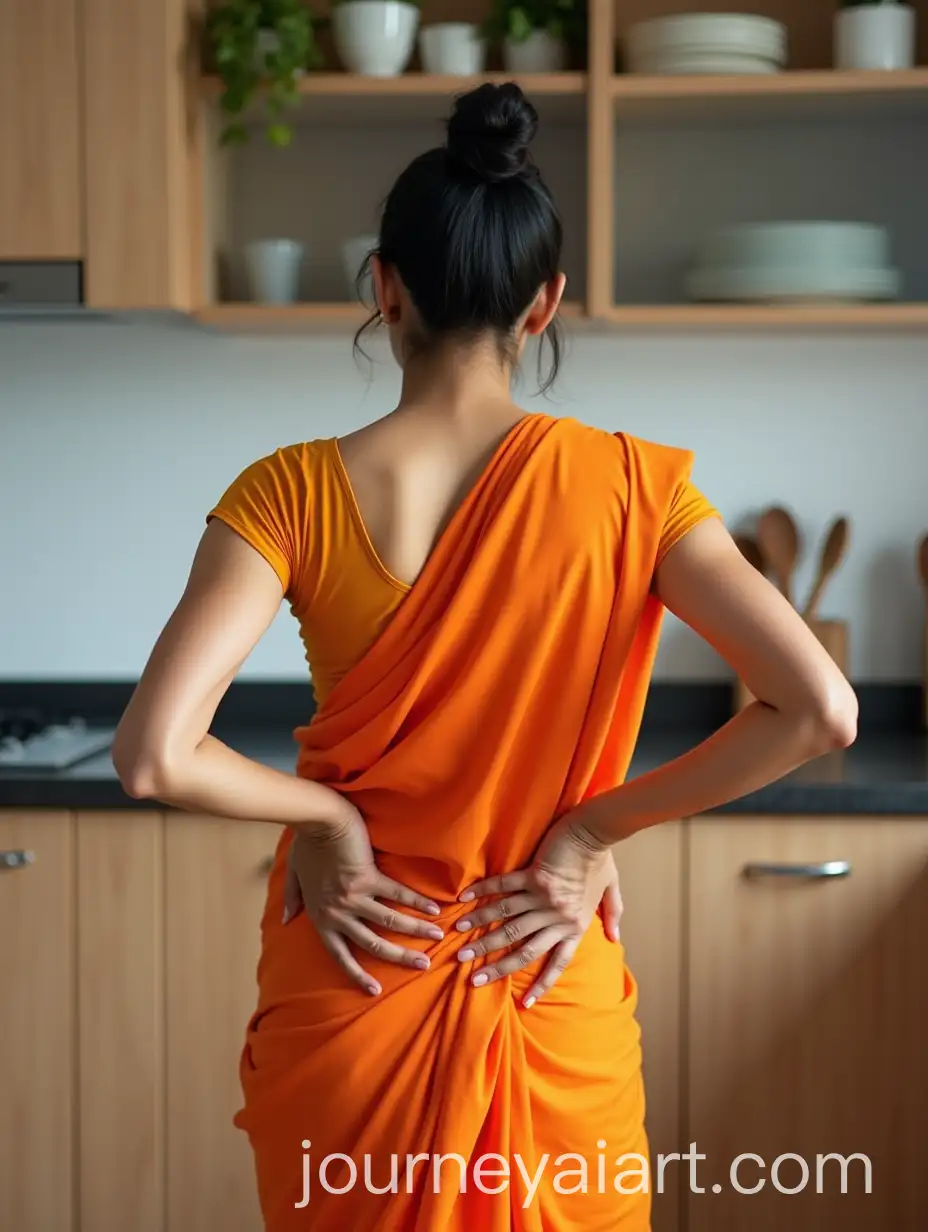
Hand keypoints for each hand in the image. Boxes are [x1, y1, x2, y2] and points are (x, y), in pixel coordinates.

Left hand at [284, 808, 443, 995]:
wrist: (319, 820)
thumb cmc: (306, 843)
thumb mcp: (294, 874)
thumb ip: (293, 898)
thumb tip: (287, 919)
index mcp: (321, 917)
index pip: (341, 955)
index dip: (358, 974)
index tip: (375, 990)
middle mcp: (338, 913)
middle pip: (373, 944)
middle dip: (400, 957)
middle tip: (423, 966)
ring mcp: (354, 897)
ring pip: (390, 922)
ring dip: (416, 930)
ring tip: (438, 937)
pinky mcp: (368, 878)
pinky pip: (398, 894)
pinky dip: (418, 901)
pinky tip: (434, 907)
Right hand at [456, 810, 620, 1007]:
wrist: (596, 830)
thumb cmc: (602, 858)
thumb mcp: (612, 890)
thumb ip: (612, 915)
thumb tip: (615, 938)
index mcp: (576, 926)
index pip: (556, 962)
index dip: (541, 984)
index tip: (523, 1004)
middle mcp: (557, 917)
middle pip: (522, 947)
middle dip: (495, 964)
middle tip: (472, 976)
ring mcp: (544, 897)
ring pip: (507, 921)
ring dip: (481, 931)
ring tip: (458, 941)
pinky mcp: (533, 875)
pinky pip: (503, 888)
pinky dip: (482, 894)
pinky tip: (463, 901)